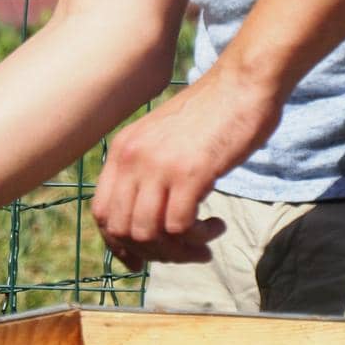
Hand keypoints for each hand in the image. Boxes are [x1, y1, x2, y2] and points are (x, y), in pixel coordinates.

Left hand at [91, 63, 280, 268]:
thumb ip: (148, 170)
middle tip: (185, 251)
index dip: (117, 244)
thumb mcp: (162, 138)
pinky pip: (180, 227)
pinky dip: (199, 237)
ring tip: (204, 243)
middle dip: (153, 253)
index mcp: (122, 151)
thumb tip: (146, 216)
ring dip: (178, 250)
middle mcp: (132, 159)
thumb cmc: (211, 114)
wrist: (243, 83)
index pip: (102, 212)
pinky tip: (217, 226)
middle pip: (123, 229)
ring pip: (149, 234)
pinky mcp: (191, 173)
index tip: (140, 260)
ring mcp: (159, 166)